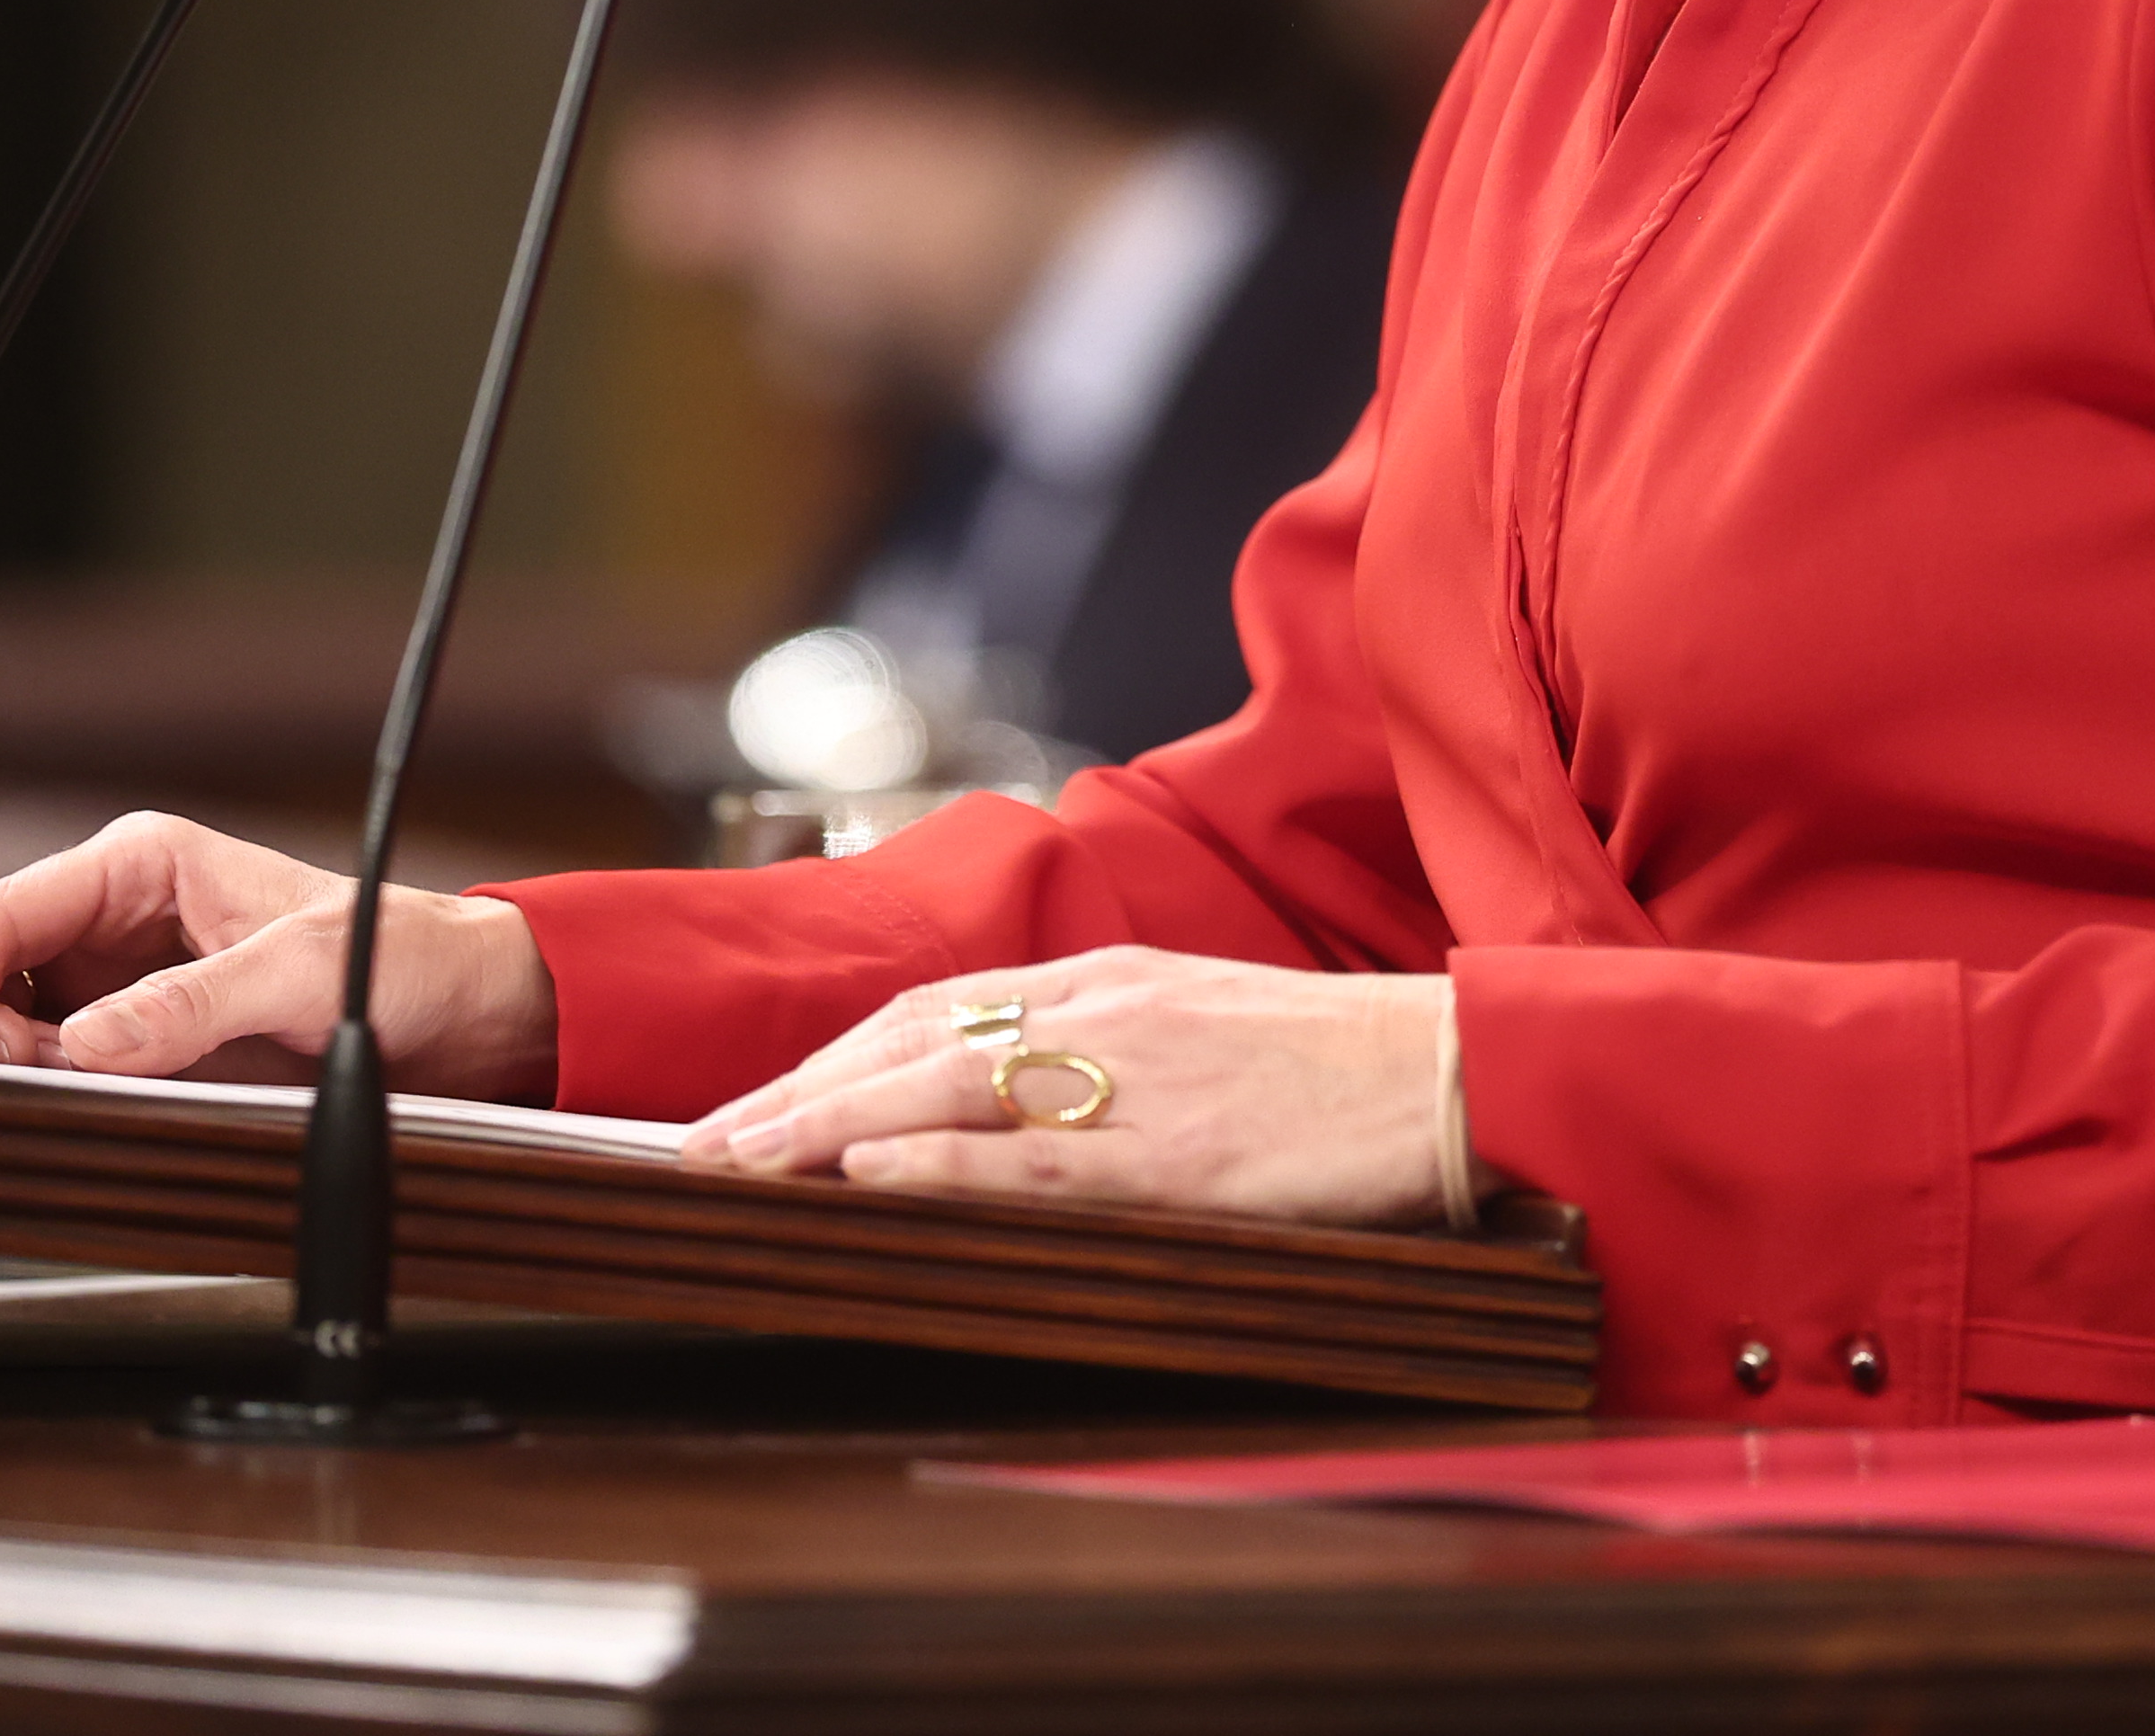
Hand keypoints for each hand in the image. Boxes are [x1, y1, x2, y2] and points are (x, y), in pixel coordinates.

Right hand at [0, 810, 558, 1101]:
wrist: (462, 1011)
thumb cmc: (400, 956)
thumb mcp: (305, 973)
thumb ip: (195, 1004)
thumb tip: (86, 1045)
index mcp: (141, 864)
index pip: (8, 906)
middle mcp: (113, 917)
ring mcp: (114, 983)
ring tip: (22, 1097)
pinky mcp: (132, 1042)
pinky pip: (45, 1064)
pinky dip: (25, 1089)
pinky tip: (40, 1113)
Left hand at [687, 945, 1473, 1226]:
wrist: (1458, 1074)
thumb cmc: (1341, 1068)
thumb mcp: (1207, 1027)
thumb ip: (1111, 1048)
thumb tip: (1020, 1094)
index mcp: (1114, 980)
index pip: (938, 1006)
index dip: (835, 1054)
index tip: (755, 1101)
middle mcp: (1105, 1011)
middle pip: (915, 1041)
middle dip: (794, 1093)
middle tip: (695, 1146)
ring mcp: (1138, 1079)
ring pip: (949, 1092)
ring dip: (825, 1126)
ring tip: (733, 1163)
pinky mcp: (1180, 1154)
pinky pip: (1037, 1158)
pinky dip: (943, 1163)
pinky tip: (868, 1174)